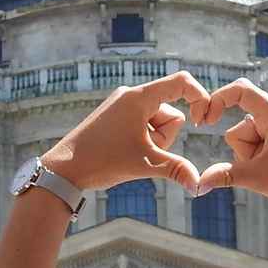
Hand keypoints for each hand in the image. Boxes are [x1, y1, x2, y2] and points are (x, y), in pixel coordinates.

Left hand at [42, 71, 210, 193]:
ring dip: (153, 141)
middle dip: (165, 137)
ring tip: (129, 153)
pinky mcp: (115, 117)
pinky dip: (142, 141)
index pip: (181, 82)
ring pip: (157, 123)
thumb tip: (198, 185)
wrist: (64, 169)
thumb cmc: (102, 161)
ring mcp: (121, 105)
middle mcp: (130, 95)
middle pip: (171, 112)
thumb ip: (177, 170)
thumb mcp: (145, 165)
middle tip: (142, 151)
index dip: (199, 98)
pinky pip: (142, 126)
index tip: (203, 122)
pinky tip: (123, 153)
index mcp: (139, 97)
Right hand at [194, 79, 267, 207]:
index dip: (219, 99)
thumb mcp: (257, 178)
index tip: (206, 119)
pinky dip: (256, 157)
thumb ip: (226, 176)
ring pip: (245, 137)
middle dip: (243, 149)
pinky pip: (255, 142)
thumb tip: (200, 183)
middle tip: (262, 165)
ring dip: (250, 156)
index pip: (241, 90)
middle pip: (240, 126)